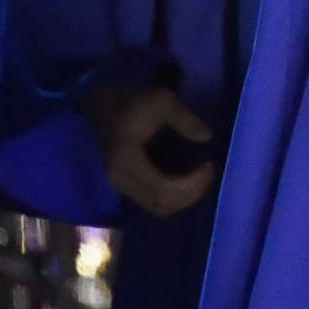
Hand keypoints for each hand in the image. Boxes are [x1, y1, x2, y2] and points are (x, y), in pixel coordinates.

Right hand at [87, 85, 215, 216]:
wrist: (100, 105)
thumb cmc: (132, 102)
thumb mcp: (163, 101)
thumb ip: (186, 120)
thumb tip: (206, 138)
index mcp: (128, 161)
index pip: (163, 189)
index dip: (191, 184)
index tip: (208, 165)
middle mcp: (121, 179)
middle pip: (162, 204)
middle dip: (191, 193)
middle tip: (209, 171)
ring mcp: (121, 184)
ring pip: (157, 207)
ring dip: (184, 197)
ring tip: (201, 176)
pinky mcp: (125, 184)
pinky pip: (152, 200)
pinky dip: (174, 194)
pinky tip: (187, 178)